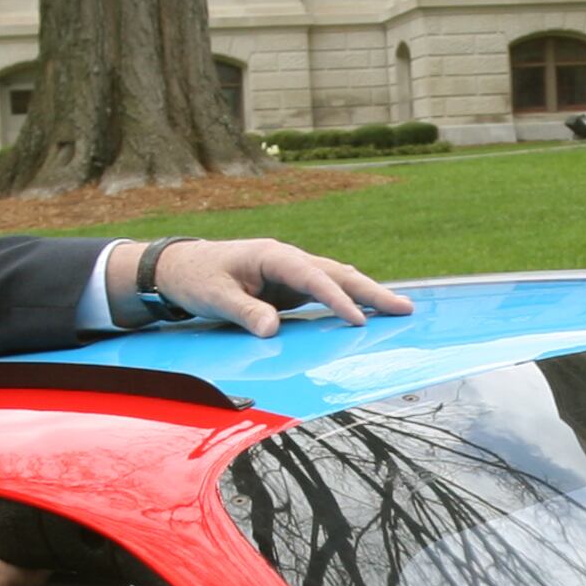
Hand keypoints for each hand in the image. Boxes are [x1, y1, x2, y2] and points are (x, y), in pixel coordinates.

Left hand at [148, 237, 410, 338]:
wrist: (181, 268)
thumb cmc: (197, 278)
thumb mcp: (214, 296)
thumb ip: (244, 311)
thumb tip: (273, 330)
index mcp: (272, 255)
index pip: (312, 276)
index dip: (337, 298)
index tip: (358, 320)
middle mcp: (288, 260)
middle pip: (337, 274)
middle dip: (371, 291)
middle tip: (404, 308)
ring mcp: (291, 273)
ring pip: (337, 280)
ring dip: (367, 295)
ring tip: (399, 309)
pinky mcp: (290, 288)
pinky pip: (326, 293)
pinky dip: (350, 301)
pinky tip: (369, 314)